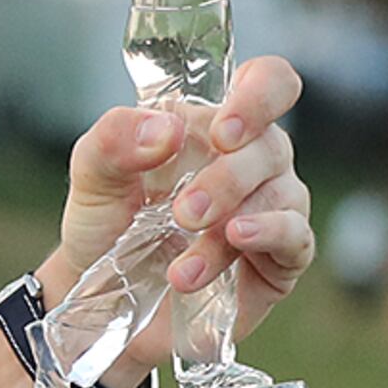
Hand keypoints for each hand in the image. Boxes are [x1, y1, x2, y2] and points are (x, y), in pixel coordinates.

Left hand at [41, 53, 312, 370]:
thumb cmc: (105, 231)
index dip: (260, 94)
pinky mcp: (280, 258)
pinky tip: (235, 241)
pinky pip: (296, 236)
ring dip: (230, 221)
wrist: (101, 304)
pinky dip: (268, 235)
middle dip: (226, 178)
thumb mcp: (91, 180)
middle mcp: (251, 162)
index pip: (266, 83)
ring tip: (182, 262)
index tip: (222, 131)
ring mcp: (270, 208)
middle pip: (270, 144)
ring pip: (281, 194)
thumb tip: (165, 129)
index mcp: (211, 129)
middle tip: (183, 212)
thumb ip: (112, 142)